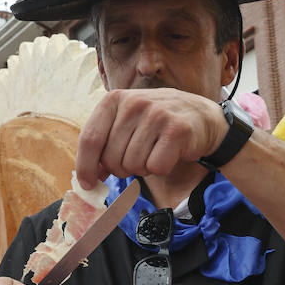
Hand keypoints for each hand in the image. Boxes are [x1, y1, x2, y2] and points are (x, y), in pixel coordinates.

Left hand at [75, 88, 226, 186]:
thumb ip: (104, 145)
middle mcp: (134, 103)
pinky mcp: (177, 130)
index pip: (90, 139)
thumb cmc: (156, 124)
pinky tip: (168, 153)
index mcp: (114, 99)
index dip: (85, 167)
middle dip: (122, 168)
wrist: (199, 115)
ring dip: (143, 167)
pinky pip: (156, 167)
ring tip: (154, 151)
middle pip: (112, 159)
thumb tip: (88, 178)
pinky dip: (161, 168)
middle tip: (137, 158)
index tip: (88, 184)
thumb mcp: (126, 123)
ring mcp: (156, 115)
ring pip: (133, 165)